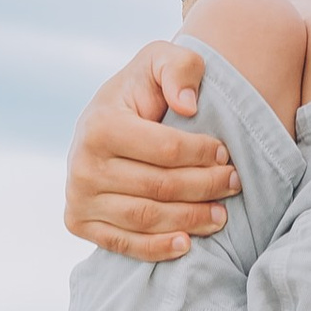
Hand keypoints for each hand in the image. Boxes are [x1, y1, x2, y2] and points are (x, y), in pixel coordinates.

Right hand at [65, 42, 240, 261]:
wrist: (104, 120)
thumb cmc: (140, 93)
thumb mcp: (159, 61)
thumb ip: (179, 67)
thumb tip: (187, 106)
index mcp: (100, 125)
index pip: (166, 150)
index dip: (203, 154)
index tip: (226, 154)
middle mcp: (82, 164)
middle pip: (160, 187)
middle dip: (204, 187)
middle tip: (233, 184)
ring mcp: (78, 197)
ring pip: (147, 219)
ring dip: (190, 220)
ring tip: (220, 214)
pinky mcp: (78, 222)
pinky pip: (125, 244)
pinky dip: (158, 249)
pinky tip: (187, 243)